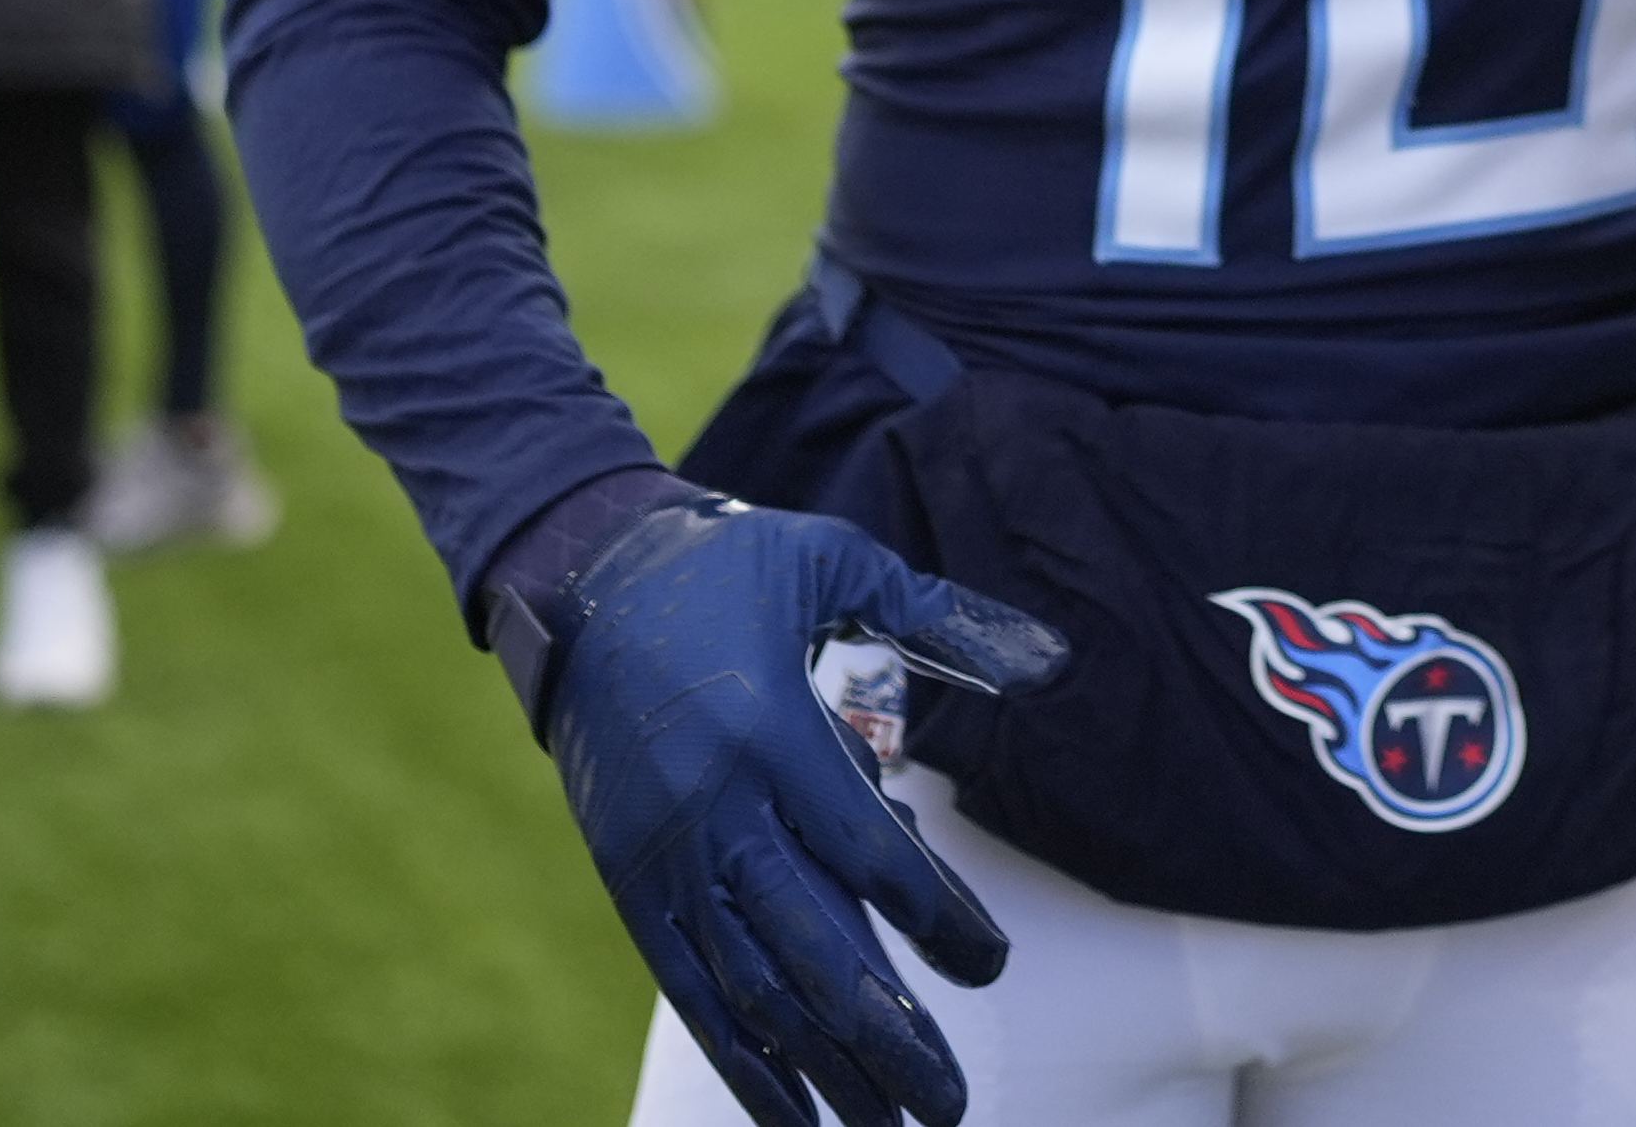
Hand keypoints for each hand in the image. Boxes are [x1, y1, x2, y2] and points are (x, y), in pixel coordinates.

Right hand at [491, 496, 1073, 1126]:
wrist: (581, 584)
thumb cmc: (731, 570)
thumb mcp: (838, 564)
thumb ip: (944, 618)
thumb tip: (1054, 663)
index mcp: (768, 733)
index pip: (864, 850)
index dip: (932, 916)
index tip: (991, 967)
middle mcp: (710, 811)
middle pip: (807, 946)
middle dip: (882, 1036)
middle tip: (946, 1105)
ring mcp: (664, 857)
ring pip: (748, 986)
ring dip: (820, 1067)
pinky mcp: (631, 883)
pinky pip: (690, 988)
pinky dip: (741, 1057)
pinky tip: (790, 1113)